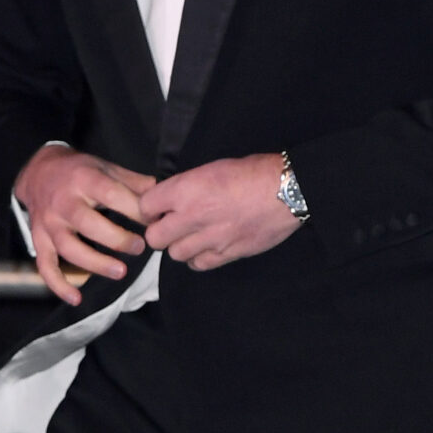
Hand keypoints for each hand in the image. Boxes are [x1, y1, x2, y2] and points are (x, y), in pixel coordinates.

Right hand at [13, 145, 154, 305]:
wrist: (38, 172)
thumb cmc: (79, 171)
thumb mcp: (105, 167)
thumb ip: (133, 182)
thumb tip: (162, 196)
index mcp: (83, 179)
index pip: (111, 195)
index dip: (134, 210)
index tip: (153, 222)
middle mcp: (63, 202)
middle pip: (88, 224)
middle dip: (116, 239)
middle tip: (139, 247)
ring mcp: (49, 223)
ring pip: (68, 247)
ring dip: (95, 263)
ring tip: (121, 272)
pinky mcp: (39, 239)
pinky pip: (46, 265)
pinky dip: (59, 284)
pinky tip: (77, 298)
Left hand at [138, 154, 301, 271]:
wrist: (286, 190)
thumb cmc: (252, 172)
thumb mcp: (211, 167)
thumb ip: (187, 186)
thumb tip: (170, 198)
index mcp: (186, 189)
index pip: (145, 207)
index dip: (149, 208)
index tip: (157, 209)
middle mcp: (193, 216)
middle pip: (154, 238)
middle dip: (159, 231)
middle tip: (171, 225)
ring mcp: (211, 238)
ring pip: (175, 254)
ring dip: (179, 246)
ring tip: (191, 237)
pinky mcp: (228, 253)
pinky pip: (200, 264)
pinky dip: (199, 258)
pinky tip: (206, 247)